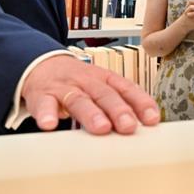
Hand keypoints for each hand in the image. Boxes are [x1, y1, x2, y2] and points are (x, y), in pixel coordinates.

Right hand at [21, 55, 159, 134]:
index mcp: (104, 79)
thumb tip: (146, 128)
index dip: (140, 102)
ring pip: (78, 99)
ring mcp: (64, 87)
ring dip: (90, 114)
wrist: (40, 65)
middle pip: (104, 94)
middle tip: (128, 126)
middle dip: (118, 110)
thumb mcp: (100, 87)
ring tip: (101, 128)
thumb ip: (119, 104)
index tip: (152, 119)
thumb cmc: (77, 83)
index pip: (126, 88)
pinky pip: (44, 104)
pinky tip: (49, 125)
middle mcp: (86, 81)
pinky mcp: (42, 95)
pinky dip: (47, 113)